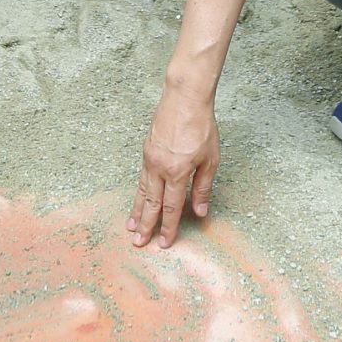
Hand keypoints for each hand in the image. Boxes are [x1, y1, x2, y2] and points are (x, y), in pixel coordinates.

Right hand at [129, 91, 220, 248]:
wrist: (184, 99)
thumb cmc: (202, 127)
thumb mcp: (210, 160)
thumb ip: (203, 187)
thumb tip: (200, 211)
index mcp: (177, 173)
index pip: (172, 208)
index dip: (168, 227)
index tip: (164, 243)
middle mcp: (159, 169)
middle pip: (151, 203)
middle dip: (145, 225)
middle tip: (138, 242)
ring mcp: (150, 159)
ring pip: (142, 191)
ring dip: (137, 211)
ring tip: (130, 226)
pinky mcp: (146, 150)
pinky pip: (141, 177)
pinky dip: (138, 192)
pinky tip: (137, 199)